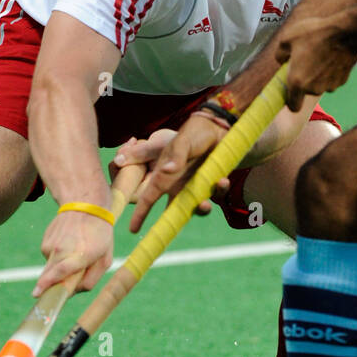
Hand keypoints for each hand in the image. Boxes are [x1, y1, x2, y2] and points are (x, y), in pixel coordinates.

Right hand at [33, 210, 113, 295]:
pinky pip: (50, 258)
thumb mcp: (105, 259)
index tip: (36, 293)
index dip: (48, 283)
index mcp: (82, 254)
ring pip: (52, 268)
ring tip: (75, 251)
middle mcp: (63, 249)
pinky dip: (58, 257)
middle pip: (51, 276)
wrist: (85, 205)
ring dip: (61, 268)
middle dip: (53, 284)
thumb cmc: (99, 235)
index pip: (61, 271)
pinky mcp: (45, 242)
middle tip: (65, 278)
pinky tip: (68, 244)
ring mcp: (52, 245)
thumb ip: (91, 280)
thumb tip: (71, 292)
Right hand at [118, 113, 229, 232]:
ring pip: (195, 206)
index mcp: (165, 174)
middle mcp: (178, 183)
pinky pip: (214, 194)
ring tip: (205, 204)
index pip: (149, 196)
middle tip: (171, 229)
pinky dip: (219, 190)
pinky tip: (222, 180)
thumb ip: (176, 154)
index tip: (133, 230)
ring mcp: (195, 184)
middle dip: (173, 222)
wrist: (220, 126)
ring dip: (201, 208)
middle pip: (172, 209)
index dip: (141, 213)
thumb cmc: (196, 131)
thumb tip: (168, 170)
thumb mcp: (183, 140)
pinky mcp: (212, 183)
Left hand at [276, 13, 356, 111]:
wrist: (346, 32)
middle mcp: (314, 88)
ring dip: (317, 75)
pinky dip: (330, 71)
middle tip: (303, 60)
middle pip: (306, 91)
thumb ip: (280, 54)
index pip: (293, 106)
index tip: (290, 89)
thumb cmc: (315, 34)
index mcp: (297, 81)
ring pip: (320, 84)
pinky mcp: (343, 80)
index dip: (290, 100)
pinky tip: (331, 55)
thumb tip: (282, 60)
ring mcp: (330, 85)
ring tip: (319, 54)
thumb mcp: (287, 38)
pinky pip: (331, 78)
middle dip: (304, 79)